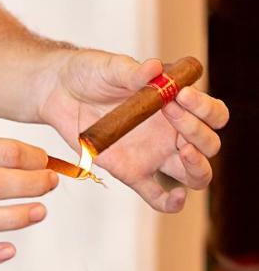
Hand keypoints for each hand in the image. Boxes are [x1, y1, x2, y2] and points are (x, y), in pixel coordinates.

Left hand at [37, 50, 228, 212]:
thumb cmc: (89, 73)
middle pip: (208, 144)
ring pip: (195, 174)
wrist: (58, 90)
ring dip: (197, 167)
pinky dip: (172, 203)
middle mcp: (170, 132)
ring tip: (182, 151)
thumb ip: (132, 71)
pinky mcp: (132, 172)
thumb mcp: (109, 66)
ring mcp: (153, 155)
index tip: (182, 95)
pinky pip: (158, 198)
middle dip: (197, 130)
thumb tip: (155, 67)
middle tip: (170, 111)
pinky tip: (175, 196)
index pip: (212, 114)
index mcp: (174, 104)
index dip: (206, 108)